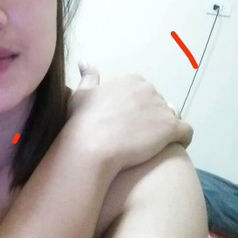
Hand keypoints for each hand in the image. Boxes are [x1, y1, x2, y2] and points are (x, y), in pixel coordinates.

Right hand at [66, 62, 192, 173]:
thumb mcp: (80, 95)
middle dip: (150, 118)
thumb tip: (84, 62)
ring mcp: (161, 108)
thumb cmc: (82, 122)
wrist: (91, 146)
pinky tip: (172, 147)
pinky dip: (182, 139)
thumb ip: (88, 78)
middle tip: (135, 137)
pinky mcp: (170, 128)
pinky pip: (186, 132)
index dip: (135, 109)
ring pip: (170, 117)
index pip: (142, 93)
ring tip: (151, 145)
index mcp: (131, 81)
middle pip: (156, 104)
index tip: (124, 124)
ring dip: (164, 129)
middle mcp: (149, 89)